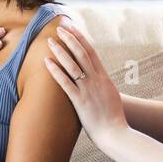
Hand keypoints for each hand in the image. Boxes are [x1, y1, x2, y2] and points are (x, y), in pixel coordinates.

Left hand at [43, 22, 126, 145]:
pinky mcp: (80, 101)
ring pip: (72, 65)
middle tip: (59, 27)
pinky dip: (55, 71)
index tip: (73, 28)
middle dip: (70, 39)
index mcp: (104, 77)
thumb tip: (95, 78)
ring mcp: (88, 90)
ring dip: (61, 51)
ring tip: (50, 40)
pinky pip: (65, 83)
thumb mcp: (109, 95)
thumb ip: (101, 85)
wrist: (115, 133)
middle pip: (82, 54)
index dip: (81, 39)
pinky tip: (47, 62)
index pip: (91, 52)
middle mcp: (96, 80)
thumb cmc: (112, 117)